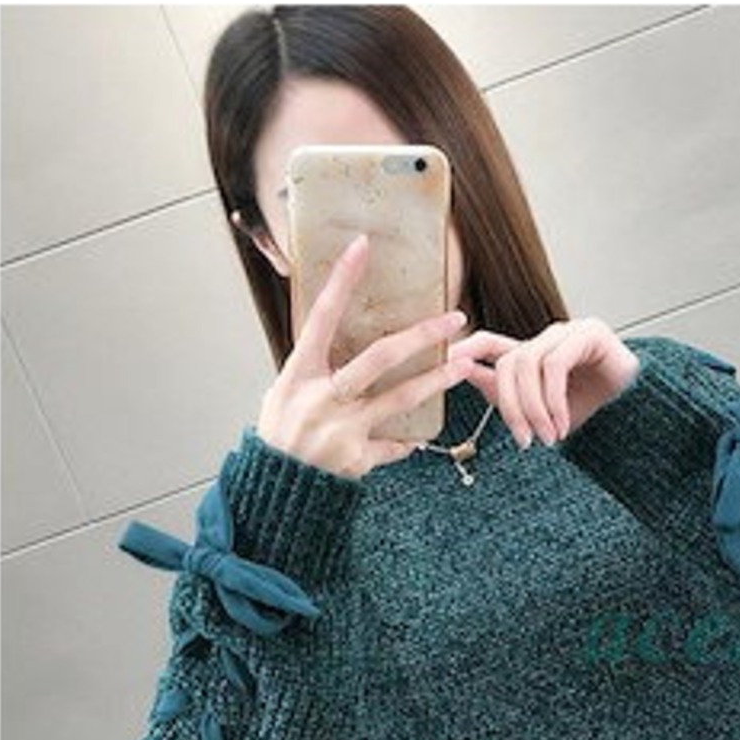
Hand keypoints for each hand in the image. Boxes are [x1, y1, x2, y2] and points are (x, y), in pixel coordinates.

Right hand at [257, 234, 474, 478]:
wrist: (275, 491)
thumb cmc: (279, 436)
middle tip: (453, 318)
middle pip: (379, 357)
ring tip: (464, 367)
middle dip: (420, 336)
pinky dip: (405, 443)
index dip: (340, 281)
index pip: (321, 317)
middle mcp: (322, 397)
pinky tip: (416, 440)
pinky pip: (393, 445)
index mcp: (299, 374)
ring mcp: (342, 428)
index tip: (361, 247)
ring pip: (400, 399)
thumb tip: (335, 336)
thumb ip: (313, 368)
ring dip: (436, 381)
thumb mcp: (283, 393)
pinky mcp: (358, 458)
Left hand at [447, 317, 639, 448]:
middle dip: (511, 406)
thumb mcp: (541, 414)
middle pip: (508, 361)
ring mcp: (569, 333)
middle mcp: (548, 339)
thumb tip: (467, 377)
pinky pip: (555, 364)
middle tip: (523, 440)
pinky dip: (553, 399)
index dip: (466, 349)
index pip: (490, 343)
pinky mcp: (591, 333)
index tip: (446, 363)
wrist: (638, 420)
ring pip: (528, 363)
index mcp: (534, 355)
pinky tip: (562, 423)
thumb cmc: (596, 416)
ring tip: (547, 437)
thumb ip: (506, 394)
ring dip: (534, 408)